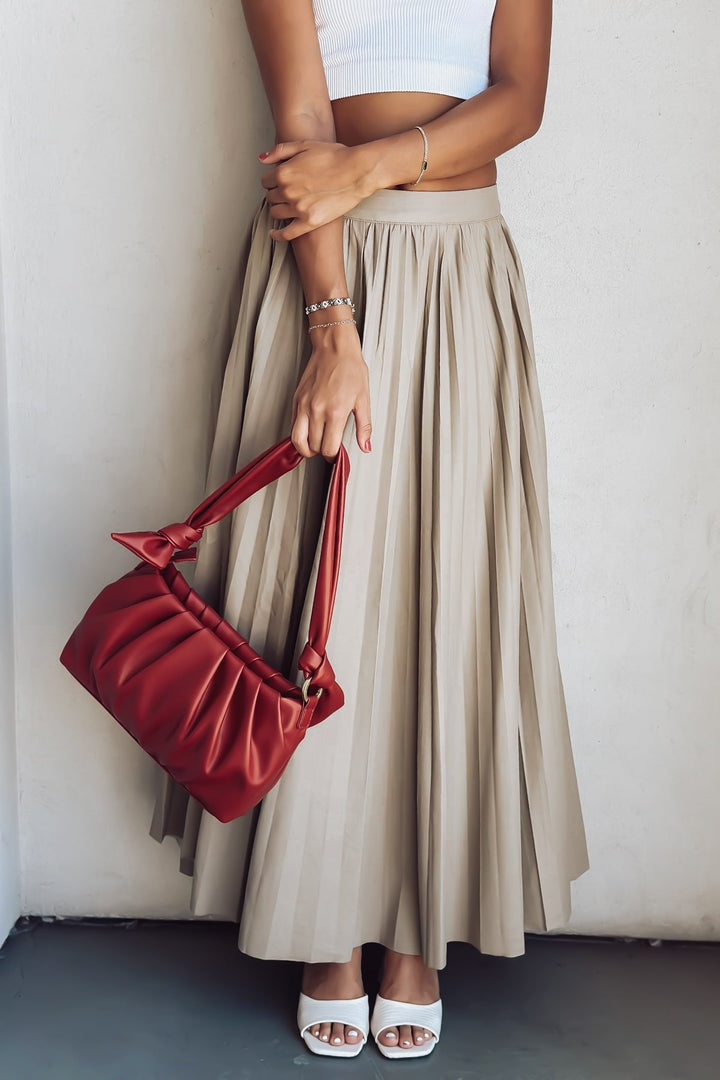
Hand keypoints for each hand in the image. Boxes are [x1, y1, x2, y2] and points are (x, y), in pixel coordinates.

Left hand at [259, 140, 370, 241]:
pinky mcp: (310, 222)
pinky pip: (287, 234)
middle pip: (270, 197)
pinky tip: (274, 233)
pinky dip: (278, 235)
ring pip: (276, 213)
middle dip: (277, 194)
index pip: (266, 181)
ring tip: (289, 206)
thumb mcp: (305, 145)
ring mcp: (298, 208)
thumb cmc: (334, 156)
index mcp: (284, 172)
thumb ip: (280, 150)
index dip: (273, 180)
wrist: (357, 171)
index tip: (281, 181)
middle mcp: (288, 191)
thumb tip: (261, 159)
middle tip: (290, 192)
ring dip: (279, 209)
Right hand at [291, 324, 371, 460]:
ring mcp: (304, 406)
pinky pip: (293, 425)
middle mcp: (317, 411)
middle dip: (321, 452)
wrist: (335, 348)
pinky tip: (309, 431)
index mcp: (335, 412)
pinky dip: (299, 433)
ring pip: (297, 440)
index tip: (336, 453)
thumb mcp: (363, 399)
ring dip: (306, 447)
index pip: (328, 448)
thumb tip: (365, 446)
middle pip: (313, 447)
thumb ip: (364, 426)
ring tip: (315, 445)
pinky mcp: (297, 400)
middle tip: (328, 447)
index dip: (333, 456)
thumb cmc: (350, 368)